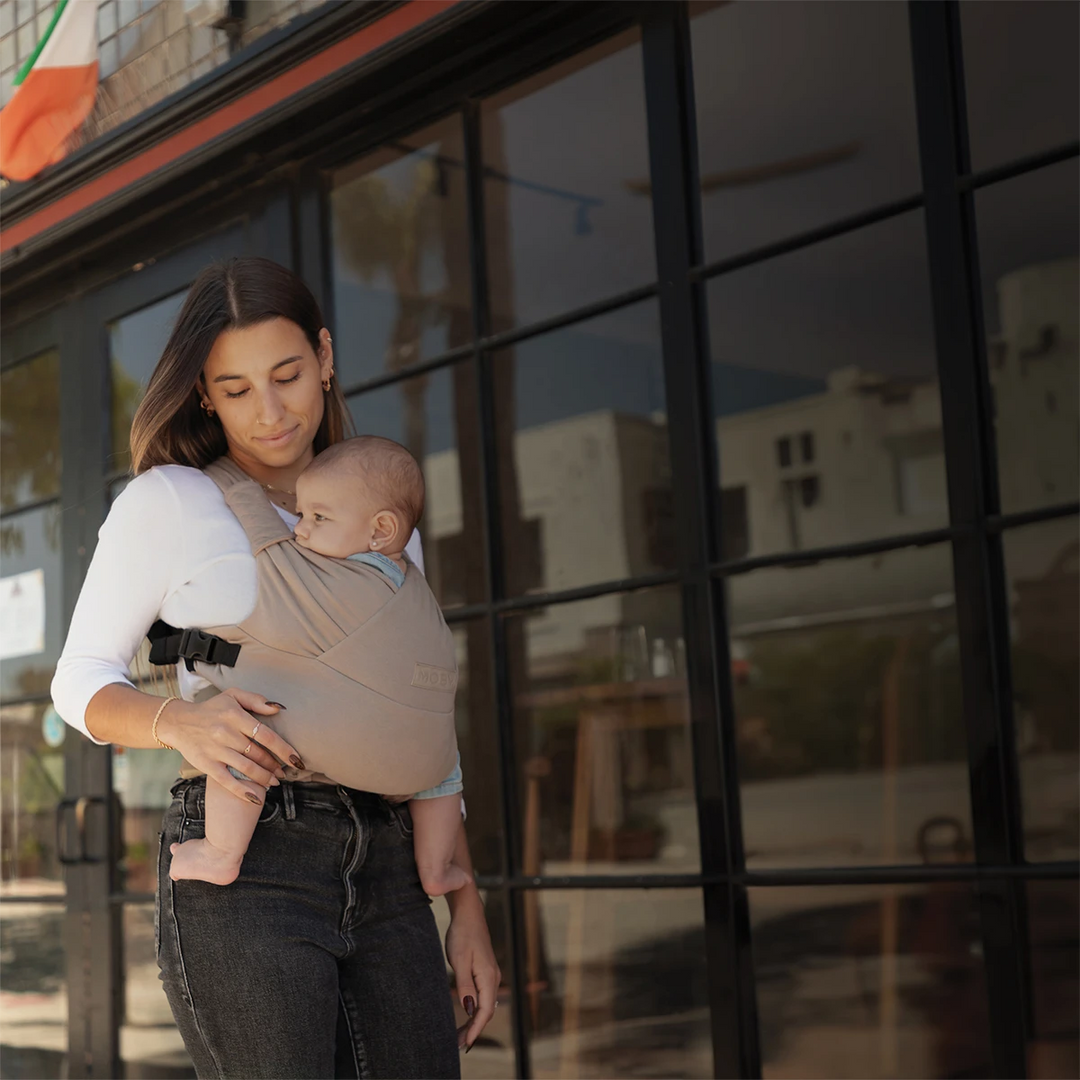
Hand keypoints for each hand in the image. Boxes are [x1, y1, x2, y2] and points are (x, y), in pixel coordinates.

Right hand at [156, 689, 301, 802]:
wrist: (178, 722)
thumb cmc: (211, 708)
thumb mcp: (233, 695)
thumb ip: (256, 700)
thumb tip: (278, 709)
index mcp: (235, 716)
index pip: (266, 735)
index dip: (283, 749)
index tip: (295, 759)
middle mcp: (226, 733)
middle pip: (258, 754)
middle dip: (275, 765)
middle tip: (286, 772)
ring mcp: (215, 750)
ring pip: (246, 768)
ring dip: (264, 778)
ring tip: (275, 781)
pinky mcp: (206, 765)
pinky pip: (227, 781)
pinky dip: (243, 791)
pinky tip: (256, 797)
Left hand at [444, 886, 500, 1051]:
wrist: (469, 914)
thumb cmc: (463, 934)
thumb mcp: (459, 960)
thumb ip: (464, 986)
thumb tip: (469, 1009)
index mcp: (488, 976)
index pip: (485, 1010)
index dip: (475, 1029)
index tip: (465, 1043)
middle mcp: (493, 977)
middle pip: (487, 1010)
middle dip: (474, 1029)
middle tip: (458, 1044)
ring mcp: (490, 974)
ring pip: (485, 1004)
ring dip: (474, 1020)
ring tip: (459, 1034)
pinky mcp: (485, 970)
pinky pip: (483, 995)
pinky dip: (475, 1008)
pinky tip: (466, 1014)